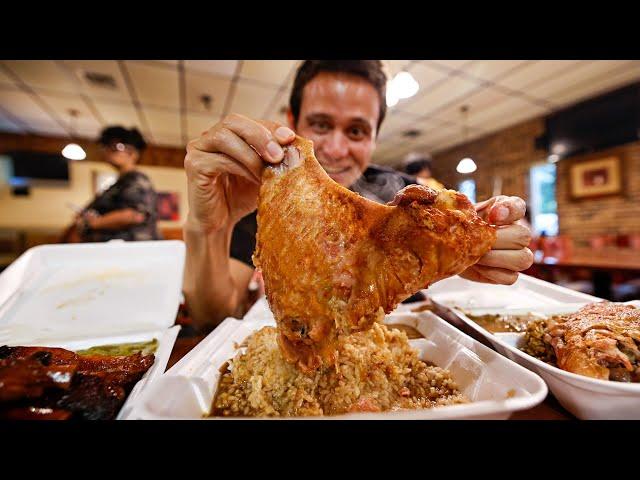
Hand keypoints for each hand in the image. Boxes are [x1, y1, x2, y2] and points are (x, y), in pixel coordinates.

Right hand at [184, 113, 295, 232]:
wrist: (219, 223)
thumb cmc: (241, 196)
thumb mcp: (264, 173)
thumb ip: (276, 158)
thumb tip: (304, 143)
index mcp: (229, 134)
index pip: (252, 122)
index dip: (272, 127)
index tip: (290, 138)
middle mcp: (211, 136)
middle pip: (234, 121)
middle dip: (260, 135)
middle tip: (278, 155)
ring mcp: (199, 148)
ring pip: (225, 137)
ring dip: (251, 153)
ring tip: (268, 171)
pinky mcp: (193, 164)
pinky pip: (219, 159)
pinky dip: (241, 168)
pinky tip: (254, 180)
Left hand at [460, 195, 533, 284]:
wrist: (450, 247)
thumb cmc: (460, 228)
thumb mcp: (464, 212)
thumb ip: (475, 208)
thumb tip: (494, 214)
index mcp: (507, 212)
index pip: (519, 206)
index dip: (508, 210)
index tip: (491, 216)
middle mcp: (517, 232)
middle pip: (523, 236)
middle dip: (497, 240)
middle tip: (477, 242)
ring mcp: (516, 254)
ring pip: (523, 259)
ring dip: (495, 258)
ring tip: (476, 256)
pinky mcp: (508, 273)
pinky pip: (510, 277)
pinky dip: (492, 273)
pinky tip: (478, 266)